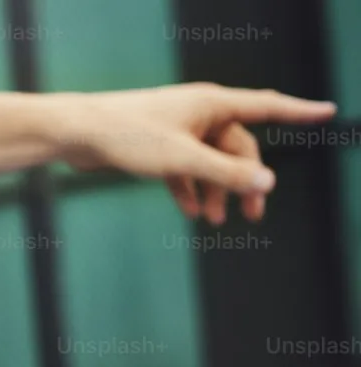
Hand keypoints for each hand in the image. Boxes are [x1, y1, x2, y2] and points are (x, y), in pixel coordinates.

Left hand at [55, 83, 336, 224]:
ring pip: (209, 161)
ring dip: (214, 191)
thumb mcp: (182, 160)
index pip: (268, 107)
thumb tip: (267, 182)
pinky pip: (184, 169)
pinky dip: (188, 189)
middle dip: (243, 181)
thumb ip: (225, 172)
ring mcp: (179, 129)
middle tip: (252, 218)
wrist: (78, 135)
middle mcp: (200, 112)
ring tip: (212, 223)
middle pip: (237, 147)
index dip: (299, 112)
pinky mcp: (157, 145)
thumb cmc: (128, 138)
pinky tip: (189, 213)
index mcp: (213, 104)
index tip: (328, 112)